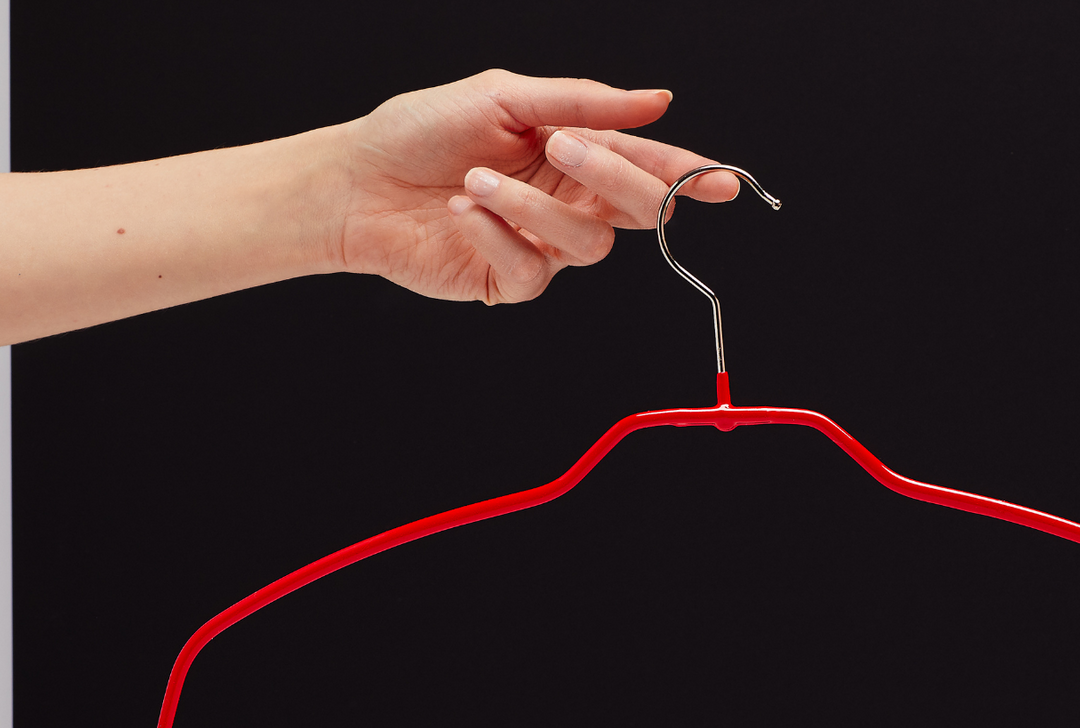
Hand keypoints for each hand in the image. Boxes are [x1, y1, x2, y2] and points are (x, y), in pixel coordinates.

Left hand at [333, 69, 739, 304]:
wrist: (355, 180)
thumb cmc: (420, 132)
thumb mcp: (504, 96)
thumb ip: (584, 102)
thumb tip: (658, 100)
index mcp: (575, 154)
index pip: (648, 165)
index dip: (689, 175)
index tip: (724, 182)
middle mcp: (567, 201)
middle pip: (635, 209)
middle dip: (617, 179)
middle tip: (567, 150)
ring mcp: (541, 244)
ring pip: (587, 245)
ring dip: (532, 208)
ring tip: (476, 181)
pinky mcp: (508, 280)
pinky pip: (535, 271)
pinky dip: (498, 236)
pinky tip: (462, 212)